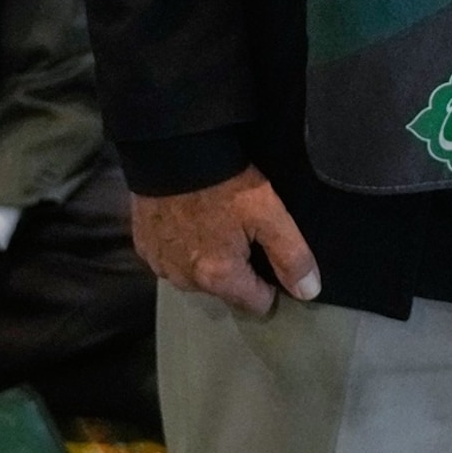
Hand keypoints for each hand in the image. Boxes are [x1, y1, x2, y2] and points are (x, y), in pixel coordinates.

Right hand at [130, 167, 320, 314]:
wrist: (171, 148)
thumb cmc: (224, 181)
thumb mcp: (268, 212)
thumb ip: (291, 256)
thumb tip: (308, 292)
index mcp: (219, 277)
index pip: (257, 304)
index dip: (270, 283)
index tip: (269, 254)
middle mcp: (186, 281)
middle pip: (225, 290)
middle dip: (236, 269)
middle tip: (241, 230)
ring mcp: (160, 264)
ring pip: (196, 276)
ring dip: (206, 258)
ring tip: (212, 222)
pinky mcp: (143, 247)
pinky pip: (171, 259)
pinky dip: (181, 245)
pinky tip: (187, 219)